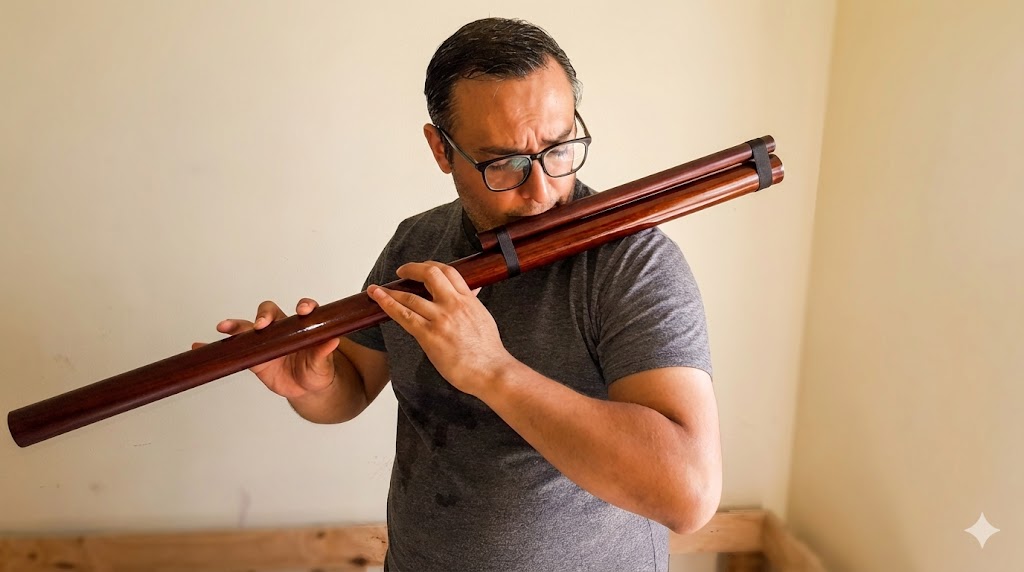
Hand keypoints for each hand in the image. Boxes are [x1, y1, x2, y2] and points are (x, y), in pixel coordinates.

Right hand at [191, 298, 339, 398]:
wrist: (306, 387)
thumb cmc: (318, 370)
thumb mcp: (324, 364)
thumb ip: (325, 352)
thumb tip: (333, 340)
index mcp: (303, 327)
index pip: (302, 309)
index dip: (303, 306)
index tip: (303, 310)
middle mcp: (282, 329)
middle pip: (269, 312)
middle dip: (264, 315)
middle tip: (261, 326)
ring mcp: (265, 341)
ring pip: (248, 327)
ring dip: (236, 325)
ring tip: (224, 327)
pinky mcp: (253, 356)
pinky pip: (233, 349)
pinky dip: (215, 347)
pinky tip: (199, 346)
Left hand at [367, 261, 513, 395]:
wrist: (491, 370)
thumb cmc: (489, 351)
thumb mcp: (483, 318)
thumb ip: (472, 304)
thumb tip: (472, 292)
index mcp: (468, 299)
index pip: (448, 271)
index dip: (431, 265)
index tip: (421, 268)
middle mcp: (454, 304)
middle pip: (430, 274)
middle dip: (411, 269)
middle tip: (401, 272)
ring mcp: (441, 319)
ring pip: (410, 297)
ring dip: (390, 291)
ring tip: (376, 290)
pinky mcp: (430, 336)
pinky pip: (404, 316)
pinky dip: (387, 304)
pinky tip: (377, 298)